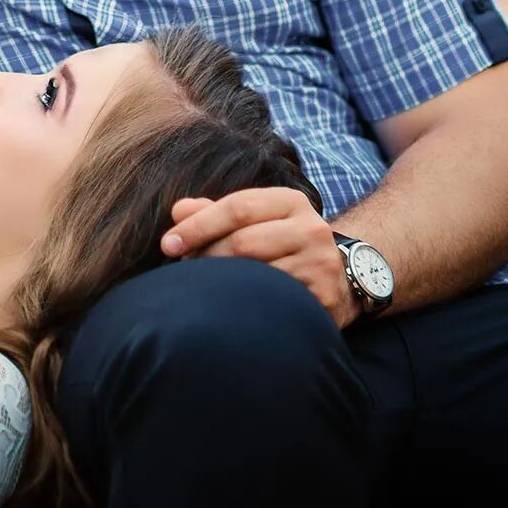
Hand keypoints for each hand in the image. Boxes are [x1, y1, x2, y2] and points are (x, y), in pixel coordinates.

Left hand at [161, 188, 360, 327]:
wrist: (340, 280)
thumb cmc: (282, 245)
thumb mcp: (255, 221)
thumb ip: (216, 214)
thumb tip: (178, 210)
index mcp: (291, 202)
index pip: (237, 207)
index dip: (198, 226)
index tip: (167, 244)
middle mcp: (311, 228)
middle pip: (242, 242)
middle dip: (205, 258)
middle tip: (185, 270)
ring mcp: (320, 264)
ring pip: (255, 275)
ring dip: (221, 283)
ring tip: (206, 287)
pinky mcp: (324, 297)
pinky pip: (272, 302)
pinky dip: (244, 304)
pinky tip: (231, 306)